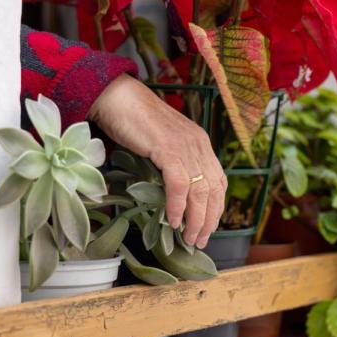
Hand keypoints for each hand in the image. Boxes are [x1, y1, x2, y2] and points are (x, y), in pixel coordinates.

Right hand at [89, 74, 226, 247]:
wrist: (117, 97)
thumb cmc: (134, 120)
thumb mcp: (163, 143)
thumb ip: (173, 162)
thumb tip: (173, 192)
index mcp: (201, 143)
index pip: (219, 180)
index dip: (216, 206)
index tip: (209, 226)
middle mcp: (199, 144)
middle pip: (213, 190)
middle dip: (209, 219)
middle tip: (199, 240)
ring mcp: (186, 146)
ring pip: (200, 191)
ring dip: (196, 219)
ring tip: (188, 237)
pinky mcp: (168, 149)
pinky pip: (179, 184)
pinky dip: (178, 205)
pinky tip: (173, 220)